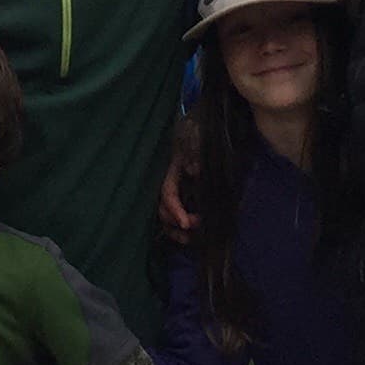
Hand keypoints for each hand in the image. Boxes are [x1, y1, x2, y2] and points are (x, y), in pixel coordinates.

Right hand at [157, 118, 202, 241]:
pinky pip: (175, 217)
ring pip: (165, 217)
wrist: (202, 124)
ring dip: (175, 231)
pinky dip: (180, 229)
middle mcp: (170, 183)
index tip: (187, 223)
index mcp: (170, 171)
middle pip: (162, 209)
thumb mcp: (194, 136)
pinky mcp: (184, 196)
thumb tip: (193, 170)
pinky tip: (190, 237)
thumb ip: (193, 151)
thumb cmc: (196, 130)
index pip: (167, 194)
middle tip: (195, 226)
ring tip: (189, 240)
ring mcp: (176, 191)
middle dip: (176, 221)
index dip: (175, 210)